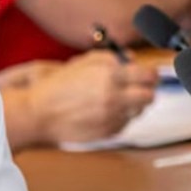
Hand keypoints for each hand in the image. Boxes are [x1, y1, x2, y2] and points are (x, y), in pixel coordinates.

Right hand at [30, 52, 159, 144]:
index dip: (151, 74)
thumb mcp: (83, 62)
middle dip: (146, 91)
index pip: (148, 76)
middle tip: (137, 88)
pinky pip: (125, 123)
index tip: (149, 75)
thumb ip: (111, 57)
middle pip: (150, 96)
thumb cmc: (58, 87)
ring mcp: (112, 117)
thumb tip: (132, 59)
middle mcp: (114, 97)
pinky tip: (104, 112)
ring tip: (116, 100)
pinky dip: (120, 117)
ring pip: (139, 111)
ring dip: (133, 105)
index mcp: (109, 75)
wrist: (39, 114)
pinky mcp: (108, 133)